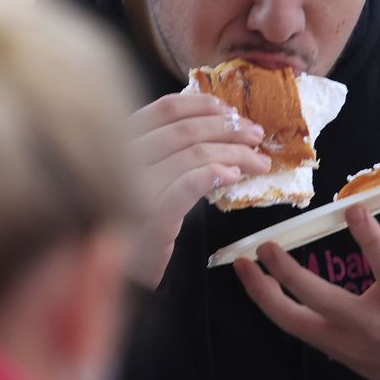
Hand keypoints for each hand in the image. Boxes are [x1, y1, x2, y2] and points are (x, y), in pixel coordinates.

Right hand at [129, 92, 272, 287]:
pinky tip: (233, 176)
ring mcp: (134, 188)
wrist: (124, 273)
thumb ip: (168, 148)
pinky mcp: (150, 218)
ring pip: (192, 156)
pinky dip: (212, 175)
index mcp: (121, 141)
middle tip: (256, 136)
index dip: (201, 106)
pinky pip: (185, 188)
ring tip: (258, 162)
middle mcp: (122, 159)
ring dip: (233, 153)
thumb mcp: (148, 175)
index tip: (230, 112)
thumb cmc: (138, 220)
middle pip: (183, 131)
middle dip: (227, 129)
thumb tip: (219, 122)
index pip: (164, 110)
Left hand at [234, 174, 379, 379]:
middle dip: (290, 275)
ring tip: (242, 263)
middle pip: (323, 302)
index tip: (352, 209)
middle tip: (267, 245)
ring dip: (264, 294)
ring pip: (295, 323)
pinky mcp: (332, 349)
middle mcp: (373, 324)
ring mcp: (347, 340)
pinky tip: (254, 281)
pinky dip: (270, 305)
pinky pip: (293, 327)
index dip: (370, 239)